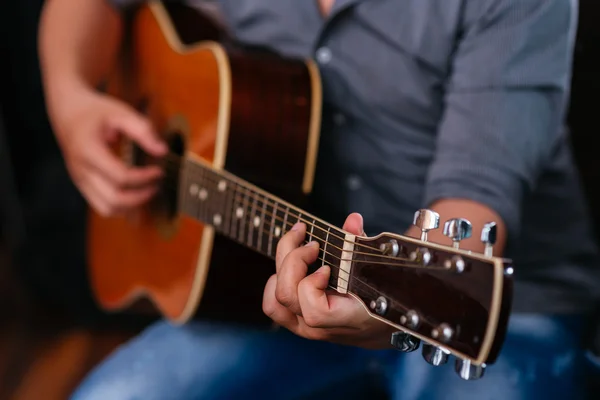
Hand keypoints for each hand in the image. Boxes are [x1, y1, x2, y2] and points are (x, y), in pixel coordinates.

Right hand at [52, 89, 166, 215]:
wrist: (67, 111)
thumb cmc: (95, 111)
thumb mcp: (120, 111)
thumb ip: (142, 130)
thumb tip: (162, 151)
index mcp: (88, 150)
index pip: (120, 177)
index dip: (144, 178)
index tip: (159, 170)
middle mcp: (81, 169)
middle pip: (114, 199)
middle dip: (140, 197)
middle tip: (156, 184)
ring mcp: (80, 180)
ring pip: (107, 208)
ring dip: (131, 206)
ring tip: (148, 191)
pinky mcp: (83, 185)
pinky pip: (102, 206)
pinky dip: (122, 206)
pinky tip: (135, 193)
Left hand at [263, 213, 395, 348]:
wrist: (380, 328)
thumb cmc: (381, 297)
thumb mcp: (378, 271)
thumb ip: (362, 244)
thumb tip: (352, 220)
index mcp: (347, 318)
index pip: (315, 311)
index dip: (312, 284)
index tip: (326, 267)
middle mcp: (321, 328)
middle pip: (287, 295)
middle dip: (294, 259)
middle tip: (312, 243)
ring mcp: (306, 328)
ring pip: (275, 302)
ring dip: (281, 268)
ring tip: (297, 248)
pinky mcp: (296, 323)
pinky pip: (273, 306)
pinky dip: (275, 283)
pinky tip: (288, 266)